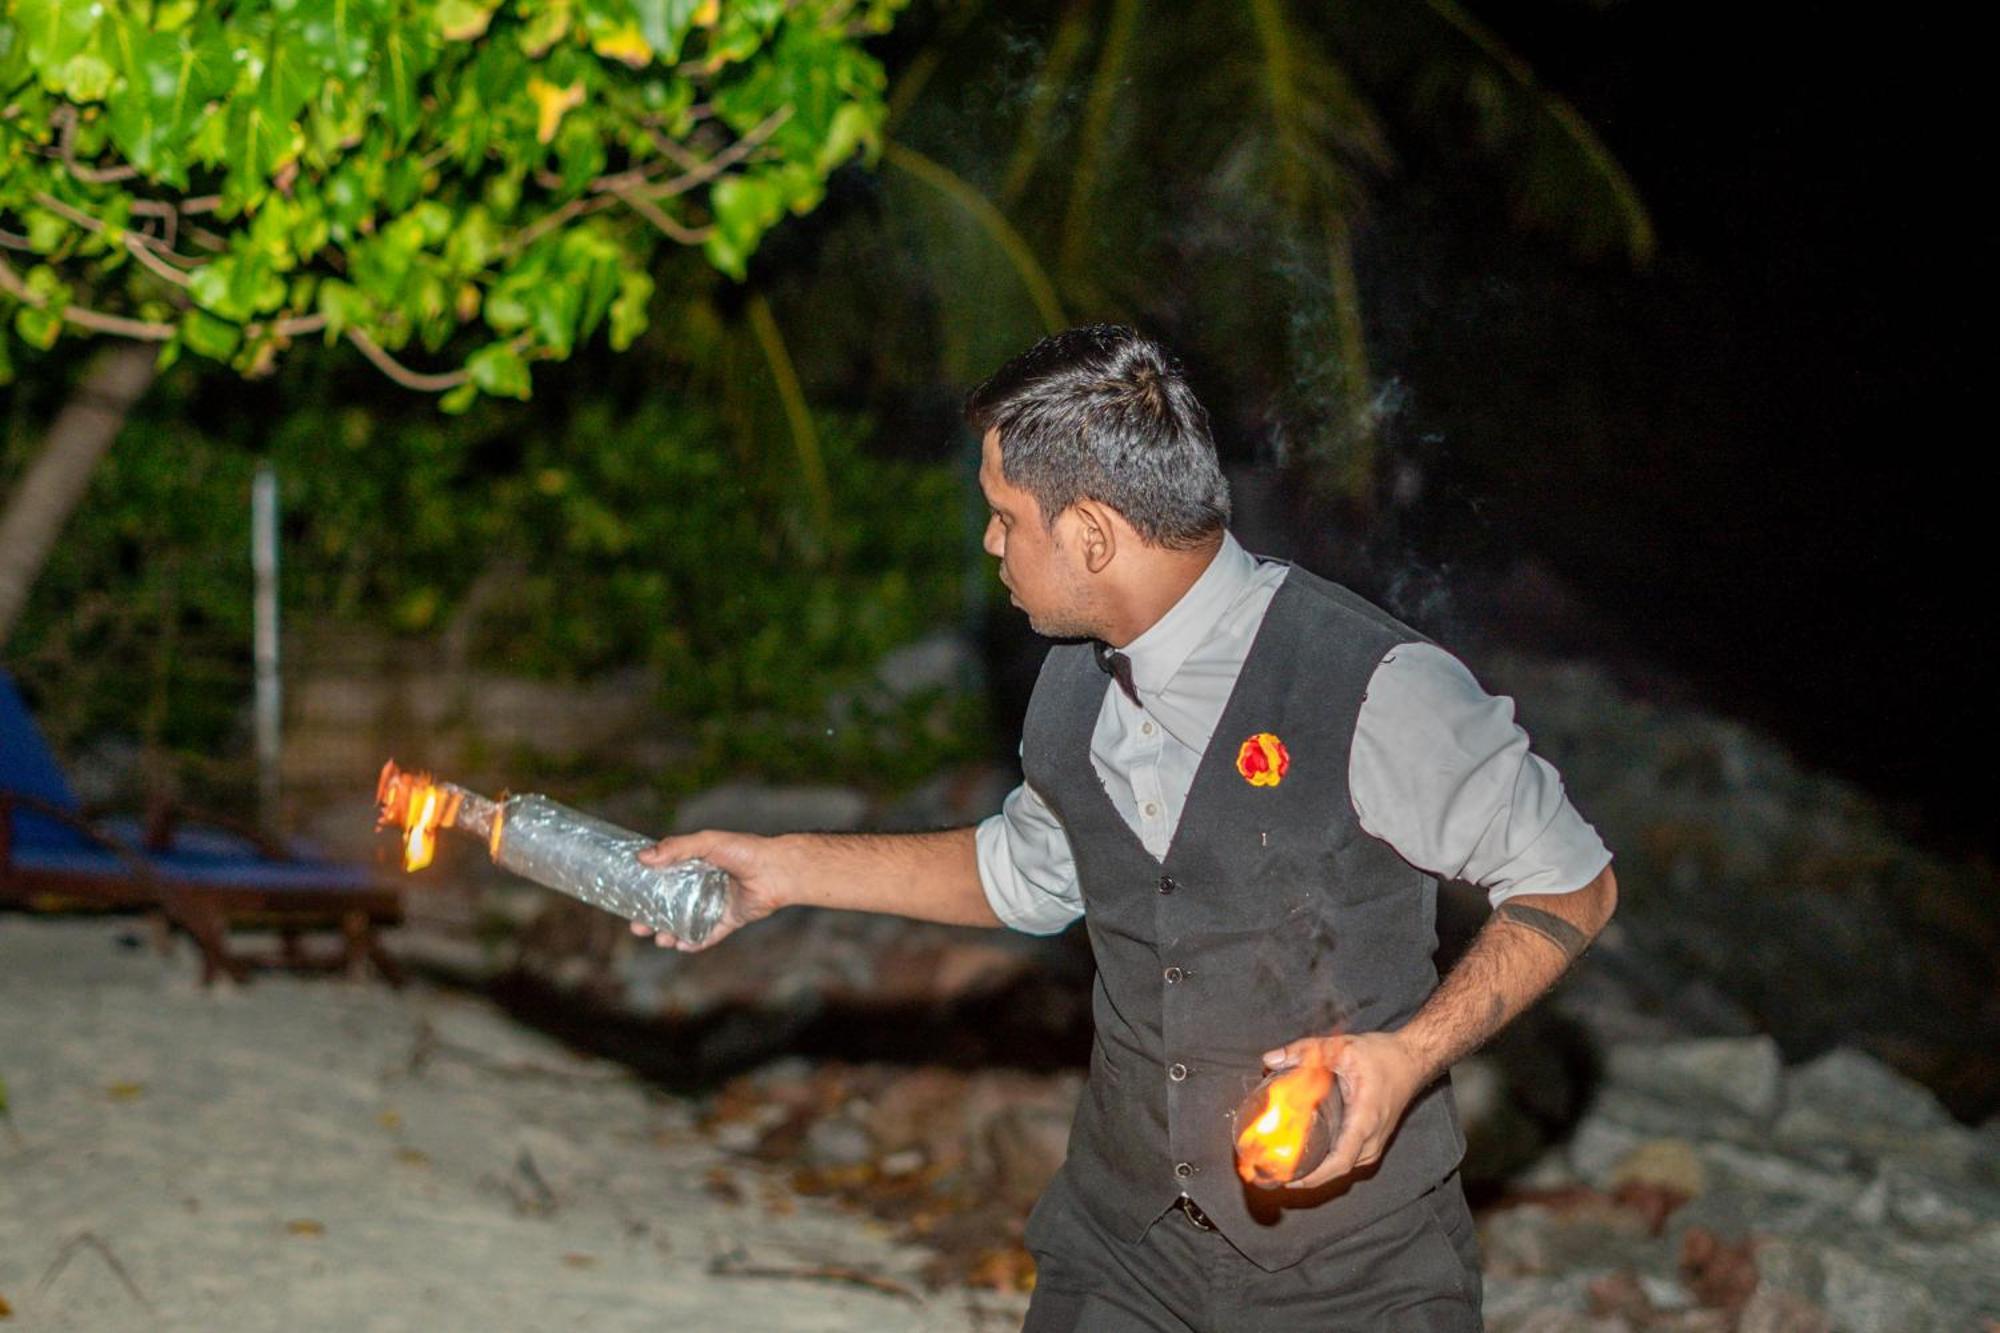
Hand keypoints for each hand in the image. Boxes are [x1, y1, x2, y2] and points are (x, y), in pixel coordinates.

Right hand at [628, 829, 782, 951]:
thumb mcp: (708, 842)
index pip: (662, 879)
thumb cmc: (745, 850)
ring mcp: (714, 904)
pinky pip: (708, 935)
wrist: (779, 869)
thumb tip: (643, 857)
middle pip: (669, 905)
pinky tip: (682, 945)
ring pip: (685, 923)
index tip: (627, 900)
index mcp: (694, 865)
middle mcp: (702, 885)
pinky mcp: (729, 919)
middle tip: (637, 927)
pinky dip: (695, 942)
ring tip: (661, 938)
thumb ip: (677, 848)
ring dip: (669, 933)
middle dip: (651, 919)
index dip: (645, 891)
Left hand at [1260, 1031, 1429, 1191]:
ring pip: (1342, 1168)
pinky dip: (1326, 1164)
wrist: (1412, 1061)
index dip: (1311, 1176)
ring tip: (1284, 1167)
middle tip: (1273, 1172)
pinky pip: (1347, 1160)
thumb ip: (1305, 1051)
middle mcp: (1371, 1139)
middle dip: (1306, 1177)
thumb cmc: (1383, 1057)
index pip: (1338, 1162)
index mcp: (1364, 1121)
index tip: (1286, 1179)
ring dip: (1315, 1172)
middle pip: (1336, 1171)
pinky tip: (1306, 1158)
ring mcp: (1374, 1144)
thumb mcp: (1341, 1048)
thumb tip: (1269, 1060)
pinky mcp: (1371, 1142)